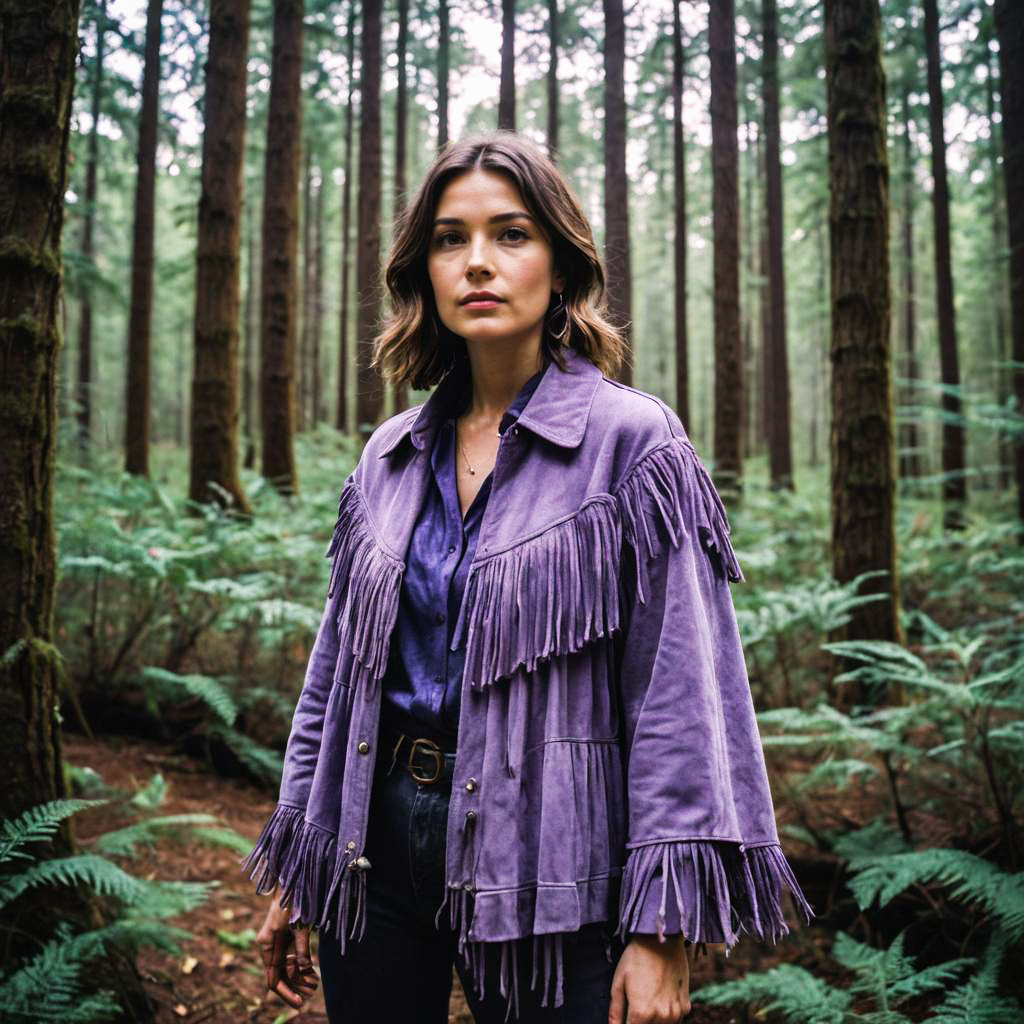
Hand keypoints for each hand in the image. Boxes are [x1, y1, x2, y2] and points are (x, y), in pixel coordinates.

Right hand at [256, 889, 318, 1008]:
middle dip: (294, 987)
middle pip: (279, 976)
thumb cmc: (294, 902)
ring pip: (285, 969)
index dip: (286, 992)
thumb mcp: (300, 926)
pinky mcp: (283, 940)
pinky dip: (300, 967)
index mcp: (267, 944)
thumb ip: (302, 948)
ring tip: (314, 985)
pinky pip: (289, 959)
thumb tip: (306, 969)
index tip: (298, 1003)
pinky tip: (312, 974)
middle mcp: (269, 946)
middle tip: (307, 998)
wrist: (291, 883)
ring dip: (299, 979)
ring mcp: (276, 944)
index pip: (273, 978)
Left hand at [608, 934, 690, 1023]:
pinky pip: (675, 1020)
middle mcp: (661, 1017)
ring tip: (648, 1000)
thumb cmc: (636, 958)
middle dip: (639, 1022)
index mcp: (642, 1013)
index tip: (626, 1017)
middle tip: (636, 1005)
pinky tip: (660, 1000)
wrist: (661, 940)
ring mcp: (676, 1012)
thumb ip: (615, 1010)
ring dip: (653, 1022)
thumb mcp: (619, 982)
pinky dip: (667, 1017)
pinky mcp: (685, 1006)